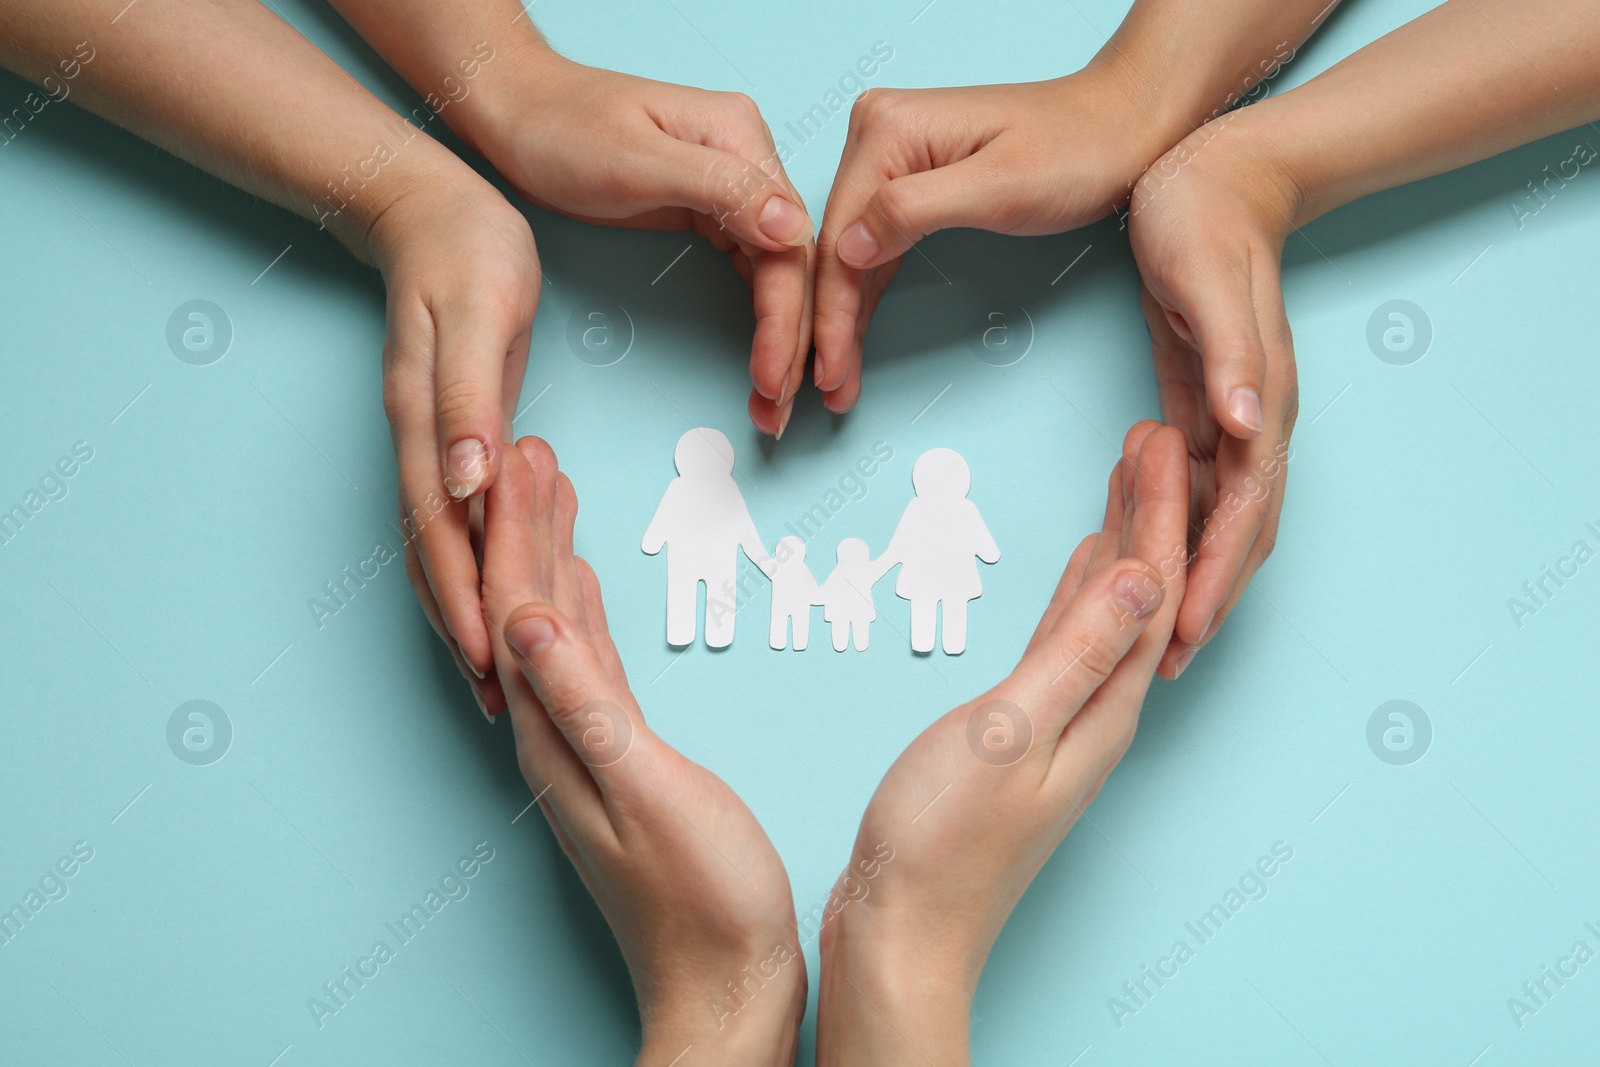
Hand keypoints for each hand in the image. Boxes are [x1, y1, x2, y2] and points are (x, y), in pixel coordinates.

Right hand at [365, 166, 542, 716]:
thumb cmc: (467, 253)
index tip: (490, 668)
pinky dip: (473, 561)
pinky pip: (456, 516)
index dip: (463, 605)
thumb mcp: (479, 318)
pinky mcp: (449, 434)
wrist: (436, 207)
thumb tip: (462, 487)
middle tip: (496, 701)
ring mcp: (429, 443)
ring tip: (495, 669)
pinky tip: (500, 586)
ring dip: (464, 608)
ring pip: (438, 547)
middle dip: (461, 630)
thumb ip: (467, 404)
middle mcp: (418, 445)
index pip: (440, 539)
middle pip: (432, 560)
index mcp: (424, 427)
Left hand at [465, 48, 814, 436]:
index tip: (776, 375)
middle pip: (792, 263)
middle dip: (795, 342)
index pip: (790, 242)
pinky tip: (764, 358)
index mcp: (741, 139)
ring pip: (777, 273)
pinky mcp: (711, 208)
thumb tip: (793, 227)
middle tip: (781, 408)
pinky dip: (761, 318)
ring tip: (774, 402)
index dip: (790, 316)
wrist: (516, 111)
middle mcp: (748, 160)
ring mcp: (732, 186)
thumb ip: (719, 189)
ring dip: (783, 339)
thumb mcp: (636, 162)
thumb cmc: (562, 128)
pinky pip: (752, 269)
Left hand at [483, 437, 804, 1063]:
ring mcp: (584, 748)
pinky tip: (584, 589)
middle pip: (523, 607)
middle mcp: (553, 735)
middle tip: (537, 450)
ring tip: (553, 493)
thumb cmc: (705, 900)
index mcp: (553, 735)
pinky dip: (580, 612)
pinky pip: (586, 664)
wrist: (727, 987)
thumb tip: (526, 615)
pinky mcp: (621, 759)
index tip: (530, 456)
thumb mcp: (650, 791)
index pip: (518, 609)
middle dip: (525, 524)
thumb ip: (588, 704)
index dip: (520, 528)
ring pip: (551, 629)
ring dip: (548, 557)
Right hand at [812, 61, 1171, 412]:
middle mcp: (876, 132)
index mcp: (888, 129)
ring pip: (847, 249)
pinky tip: (851, 334)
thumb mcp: (999, 186)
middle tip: (820, 388)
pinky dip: (862, 292)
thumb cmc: (1076, 151)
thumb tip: (848, 248)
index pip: (839, 237)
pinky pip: (873, 242)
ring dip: (838, 315)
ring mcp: (890, 152)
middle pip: (833, 244)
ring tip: (834, 379)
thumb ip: (916, 211)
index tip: (825, 370)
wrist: (1120, 125)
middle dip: (824, 322)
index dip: (829, 312)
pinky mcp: (908, 174)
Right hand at [818, 422, 1187, 1065]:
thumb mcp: (1009, 733)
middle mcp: (1097, 716)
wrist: (901, 930)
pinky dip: (1078, 594)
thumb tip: (1141, 573)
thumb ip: (1076, 653)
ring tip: (1126, 480)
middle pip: (1140, 594)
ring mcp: (1061, 726)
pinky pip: (1068, 642)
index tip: (1153, 441)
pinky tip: (1078, 570)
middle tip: (1149, 438)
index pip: (1151, 590)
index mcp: (1104, 711)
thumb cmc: (942, 844)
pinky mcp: (1021, 734)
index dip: (1157, 510)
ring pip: (1107, 613)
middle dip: (1150, 512)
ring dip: (1120, 543)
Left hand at [1127, 112, 1299, 676]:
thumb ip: (1233, 359)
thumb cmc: (1208, 220)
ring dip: (1191, 573)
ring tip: (1155, 629)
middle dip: (1208, 600)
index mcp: (1262, 404)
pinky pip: (1193, 483)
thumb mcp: (1211, 282)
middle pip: (1239, 533)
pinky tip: (1143, 549)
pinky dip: (1174, 525)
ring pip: (1216, 517)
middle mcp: (1255, 420)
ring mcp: (1230, 415)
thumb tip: (1250, 428)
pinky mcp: (1200, 402)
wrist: (1212, 174)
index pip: (1247, 515)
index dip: (1218, 580)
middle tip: (1165, 663)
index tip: (1187, 637)